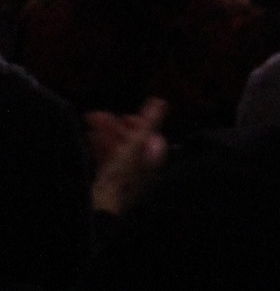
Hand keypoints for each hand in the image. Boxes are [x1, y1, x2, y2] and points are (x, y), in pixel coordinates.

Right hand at [87, 99, 165, 214]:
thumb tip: (160, 102)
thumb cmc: (119, 178)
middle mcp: (141, 170)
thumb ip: (148, 122)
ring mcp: (124, 178)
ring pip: (115, 151)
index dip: (136, 123)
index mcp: (151, 160)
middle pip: (129, 142)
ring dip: (104, 135)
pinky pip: (105, 162)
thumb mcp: (135, 144)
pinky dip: (98, 149)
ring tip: (89, 126)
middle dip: (114, 127)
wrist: (99, 208)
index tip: (123, 116)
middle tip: (95, 117)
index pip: (148, 137)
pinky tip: (88, 140)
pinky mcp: (108, 185)